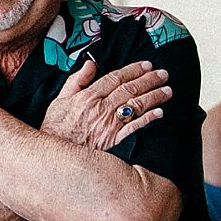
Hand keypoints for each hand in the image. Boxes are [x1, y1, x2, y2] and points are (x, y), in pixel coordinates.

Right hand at [39, 57, 169, 151]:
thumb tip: (90, 64)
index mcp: (88, 96)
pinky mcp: (113, 140)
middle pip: (130, 89)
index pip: (115, 78)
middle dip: (149, 80)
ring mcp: (108, 125)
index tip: (146, 65)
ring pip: (136, 106)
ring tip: (168, 90)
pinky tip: (160, 113)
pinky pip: (134, 127)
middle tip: (163, 74)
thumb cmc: (55, 128)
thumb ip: (76, 81)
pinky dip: (148, 119)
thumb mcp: (59, 100)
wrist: (53, 156)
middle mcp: (101, 108)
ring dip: (154, 96)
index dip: (133, 70)